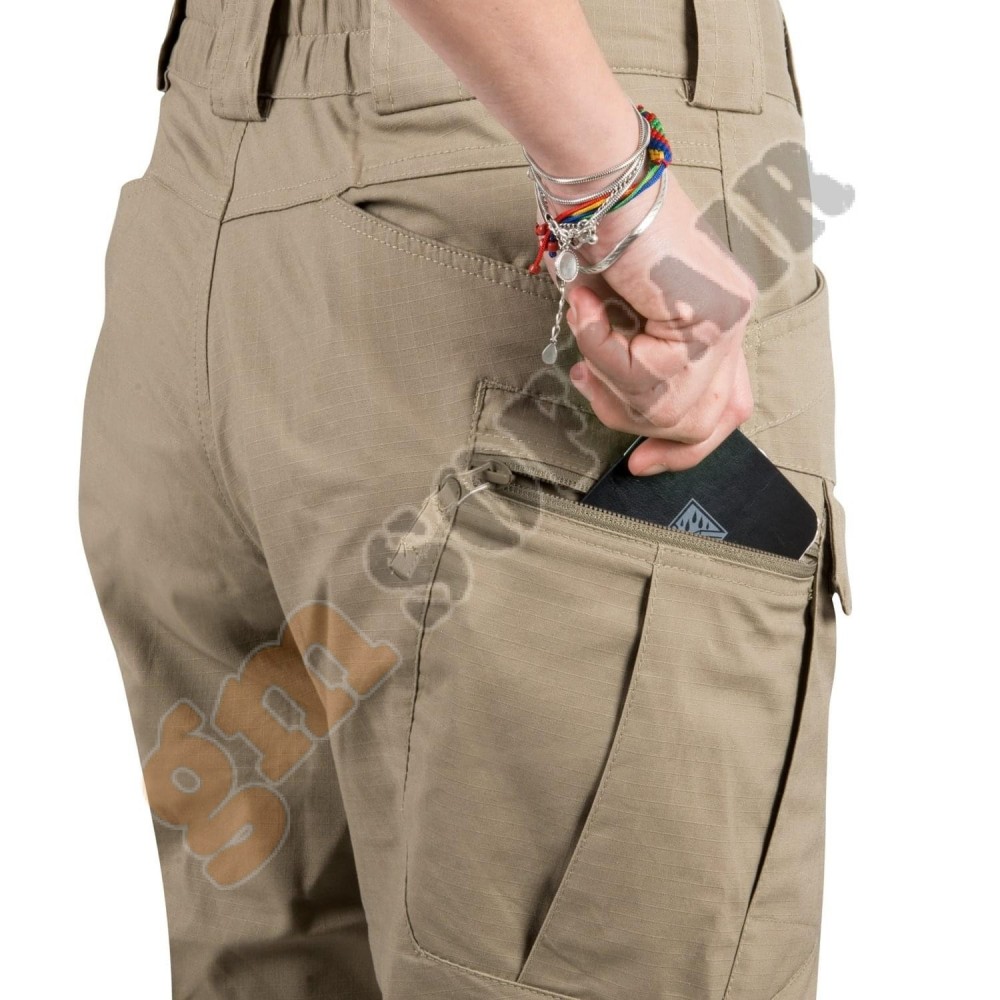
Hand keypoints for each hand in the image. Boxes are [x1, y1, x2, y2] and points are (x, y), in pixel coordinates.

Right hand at [539, 169, 757, 474]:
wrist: (600, 177)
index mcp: (718, 322)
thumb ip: (634, 359)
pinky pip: (647, 373)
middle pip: (697, 423)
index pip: (724, 411)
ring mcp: (728, 318)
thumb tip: (614, 400)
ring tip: (589, 321)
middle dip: (629, 415)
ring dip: (609, 374)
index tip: (640, 462)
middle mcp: (733, 322)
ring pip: (667, 407)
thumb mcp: (618, 314)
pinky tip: (589, 303)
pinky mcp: (712, 313)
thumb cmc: (598, 233)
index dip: (683, 450)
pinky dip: (601, 345)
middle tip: (588, 379)